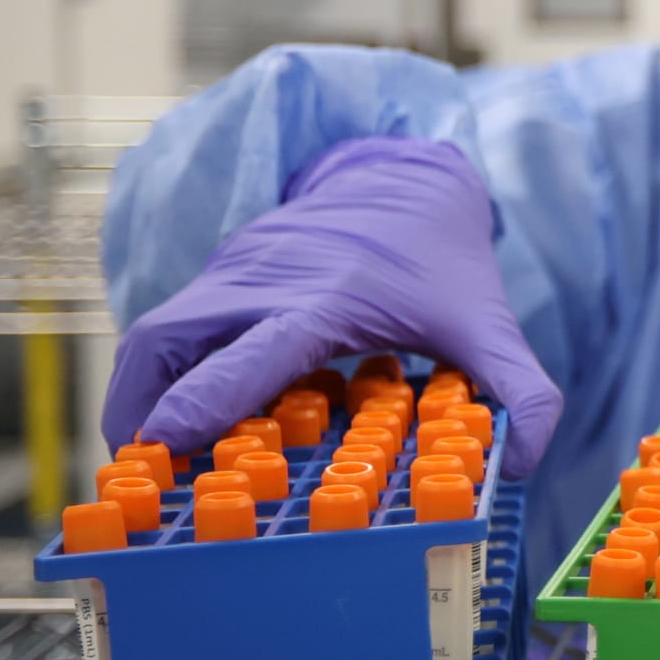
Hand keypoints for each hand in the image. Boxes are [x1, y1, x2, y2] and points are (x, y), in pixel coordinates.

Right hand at [102, 138, 562, 473]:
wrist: (406, 182)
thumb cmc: (442, 263)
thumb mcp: (490, 324)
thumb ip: (522, 392)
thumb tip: (524, 465)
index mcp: (328, 298)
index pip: (258, 349)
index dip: (210, 395)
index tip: (167, 442)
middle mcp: (265, 283)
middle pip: (173, 338)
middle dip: (141, 405)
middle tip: (135, 477)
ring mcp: (231, 274)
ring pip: (154, 335)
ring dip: (135, 397)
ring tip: (140, 463)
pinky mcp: (216, 276)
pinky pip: (165, 330)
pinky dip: (152, 378)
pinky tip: (161, 426)